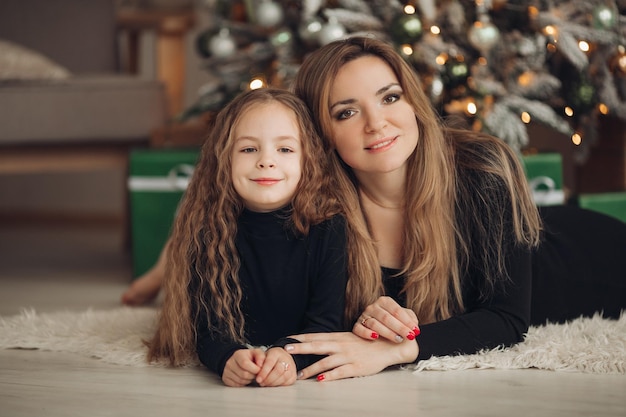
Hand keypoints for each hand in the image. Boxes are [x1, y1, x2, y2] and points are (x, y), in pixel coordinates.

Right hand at [222, 348, 264, 386]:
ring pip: (241, 381)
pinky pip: (237, 385)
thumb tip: (261, 365)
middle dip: (253, 375)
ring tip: (250, 375)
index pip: (245, 364)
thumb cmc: (249, 357)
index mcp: (238, 354)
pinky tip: (245, 378)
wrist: (237, 360)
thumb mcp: (256, 353)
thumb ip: (261, 357)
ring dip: (249, 380)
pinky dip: (243, 384)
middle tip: (255, 373)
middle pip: (244, 374)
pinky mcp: (226, 379)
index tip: (259, 370)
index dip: (254, 369)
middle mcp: (230, 362)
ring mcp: (226, 371)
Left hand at [255, 347, 296, 386]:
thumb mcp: (262, 356)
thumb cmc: (269, 358)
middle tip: (261, 383)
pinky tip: (273, 384)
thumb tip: (257, 367)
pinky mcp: (294, 375)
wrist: (280, 359)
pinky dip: (279, 385)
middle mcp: (286, 358)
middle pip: (278, 370)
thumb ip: (259, 361)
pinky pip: (287, 382)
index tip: (258, 379)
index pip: (270, 362)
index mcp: (276, 352)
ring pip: (284, 377)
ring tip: (266, 384)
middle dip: (268, 379)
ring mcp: (292, 367)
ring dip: (273, 383)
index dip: (264, 372)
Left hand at [285, 332, 417, 381]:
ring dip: (311, 369)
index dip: (301, 338)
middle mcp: (341, 345)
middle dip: (301, 348)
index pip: (316, 336)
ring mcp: (348, 356)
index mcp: (338, 337)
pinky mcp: (356, 367)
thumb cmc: (366, 343)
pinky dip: (329, 376)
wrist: (388, 346)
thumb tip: (316, 344)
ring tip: (299, 375)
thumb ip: (333, 341)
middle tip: (287, 351)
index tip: (287, 339)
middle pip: (317, 346)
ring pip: (325, 362)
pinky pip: (340, 372)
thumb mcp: (348, 338)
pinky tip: (321, 380)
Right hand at [353, 296, 419, 342]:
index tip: (415, 331)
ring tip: (398, 339)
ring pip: (374, 324)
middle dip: (400, 328)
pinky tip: (375, 337)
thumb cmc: (392, 322)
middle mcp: (373, 307)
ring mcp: (364, 316)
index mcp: (384, 301)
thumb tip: (414, 325)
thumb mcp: (402, 317)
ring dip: (387, 332)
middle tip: (409, 336)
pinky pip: (360, 329)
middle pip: (386, 317)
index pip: (396, 311)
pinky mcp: (357, 326)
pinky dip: (367, 333)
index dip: (407, 321)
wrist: (377, 328)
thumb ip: (410, 318)